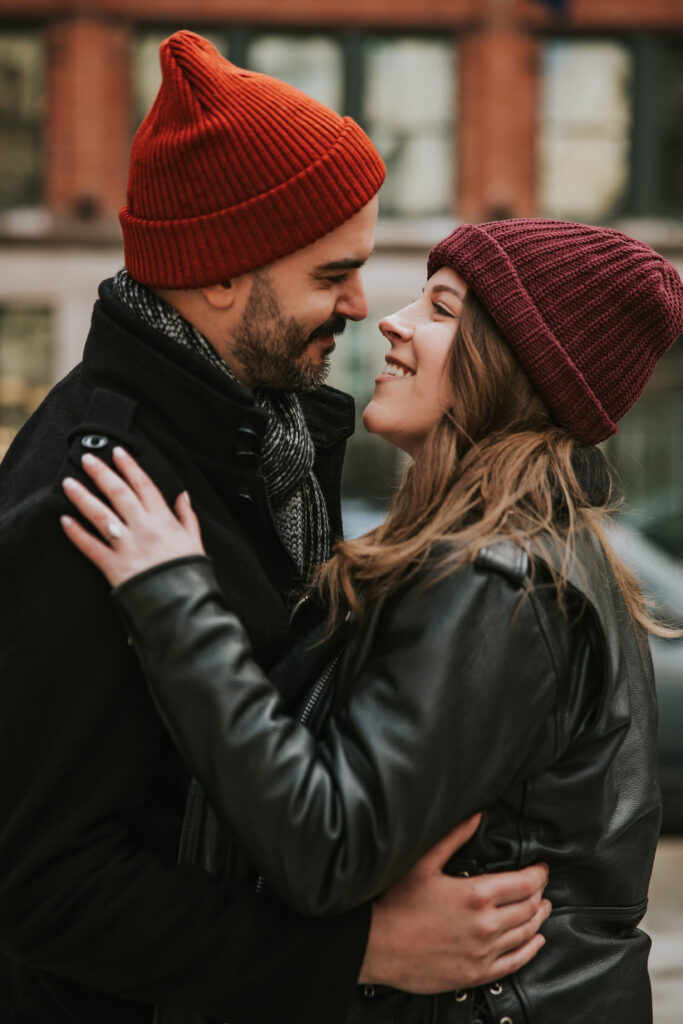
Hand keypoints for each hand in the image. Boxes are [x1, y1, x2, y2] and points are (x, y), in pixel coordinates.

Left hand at [60, 447, 204, 586]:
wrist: (182, 604)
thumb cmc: (189, 574)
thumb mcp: (196, 542)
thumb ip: (187, 517)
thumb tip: (183, 496)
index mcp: (164, 520)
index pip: (144, 485)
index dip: (129, 466)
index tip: (117, 452)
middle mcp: (143, 528)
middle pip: (118, 493)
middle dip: (101, 473)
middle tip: (87, 459)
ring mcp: (127, 546)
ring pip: (100, 515)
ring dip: (82, 497)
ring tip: (68, 483)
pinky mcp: (113, 566)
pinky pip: (91, 546)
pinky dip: (76, 533)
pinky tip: (64, 520)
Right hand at [359, 814, 549, 992]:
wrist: (376, 946)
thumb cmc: (394, 903)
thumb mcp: (422, 862)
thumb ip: (453, 836)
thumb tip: (476, 815)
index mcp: (476, 895)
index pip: (525, 884)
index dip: (538, 874)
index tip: (541, 867)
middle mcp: (486, 925)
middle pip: (529, 907)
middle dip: (540, 893)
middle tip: (542, 885)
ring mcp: (483, 952)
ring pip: (526, 934)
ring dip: (539, 919)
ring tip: (543, 908)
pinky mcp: (476, 973)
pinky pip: (515, 963)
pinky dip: (531, 950)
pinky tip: (536, 942)